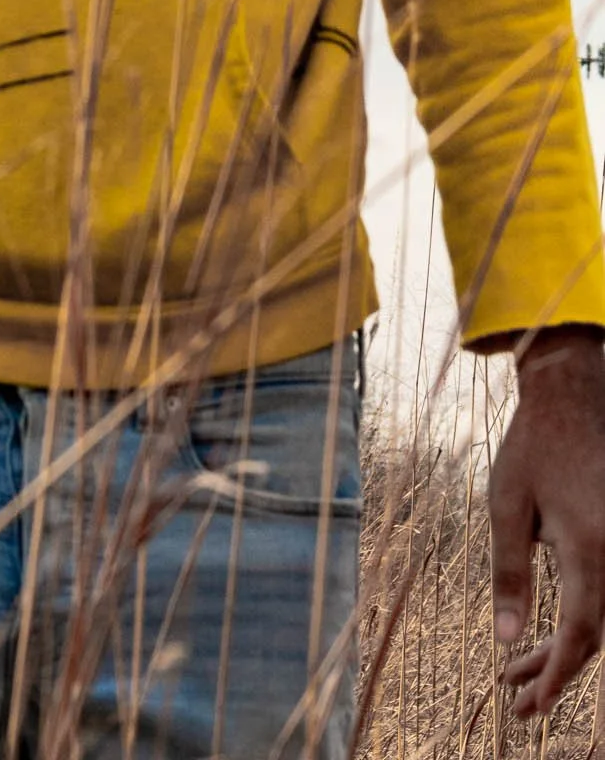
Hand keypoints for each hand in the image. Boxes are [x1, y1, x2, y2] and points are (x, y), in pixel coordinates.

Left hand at [489, 326, 604, 715]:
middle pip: (595, 636)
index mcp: (592, 550)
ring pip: (601, 618)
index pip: (582, 636)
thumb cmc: (532, 446)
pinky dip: (579, 619)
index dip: (558, 677)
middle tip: (518, 702)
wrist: (571, 396)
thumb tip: (507, 639)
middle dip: (557, 671)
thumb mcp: (507, 506)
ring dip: (565, 649)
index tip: (532, 706)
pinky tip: (549, 634)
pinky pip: (604, 594)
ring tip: (519, 674)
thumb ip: (510, 574)